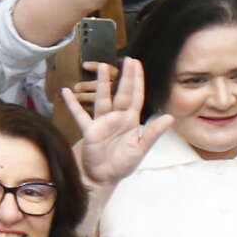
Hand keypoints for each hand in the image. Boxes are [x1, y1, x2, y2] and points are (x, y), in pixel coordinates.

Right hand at [59, 60, 173, 193]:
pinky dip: (72, 104)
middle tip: (128, 59)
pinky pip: (79, 114)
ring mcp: (102, 122)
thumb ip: (153, 133)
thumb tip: (170, 117)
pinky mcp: (89, 130)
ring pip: (103, 99)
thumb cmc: (123, 164)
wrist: (103, 177)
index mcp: (131, 120)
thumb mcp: (140, 149)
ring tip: (102, 67)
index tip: (137, 65)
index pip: (136, 97)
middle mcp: (116, 117)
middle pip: (121, 93)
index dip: (137, 81)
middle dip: (125, 77)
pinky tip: (66, 92)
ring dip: (102, 84)